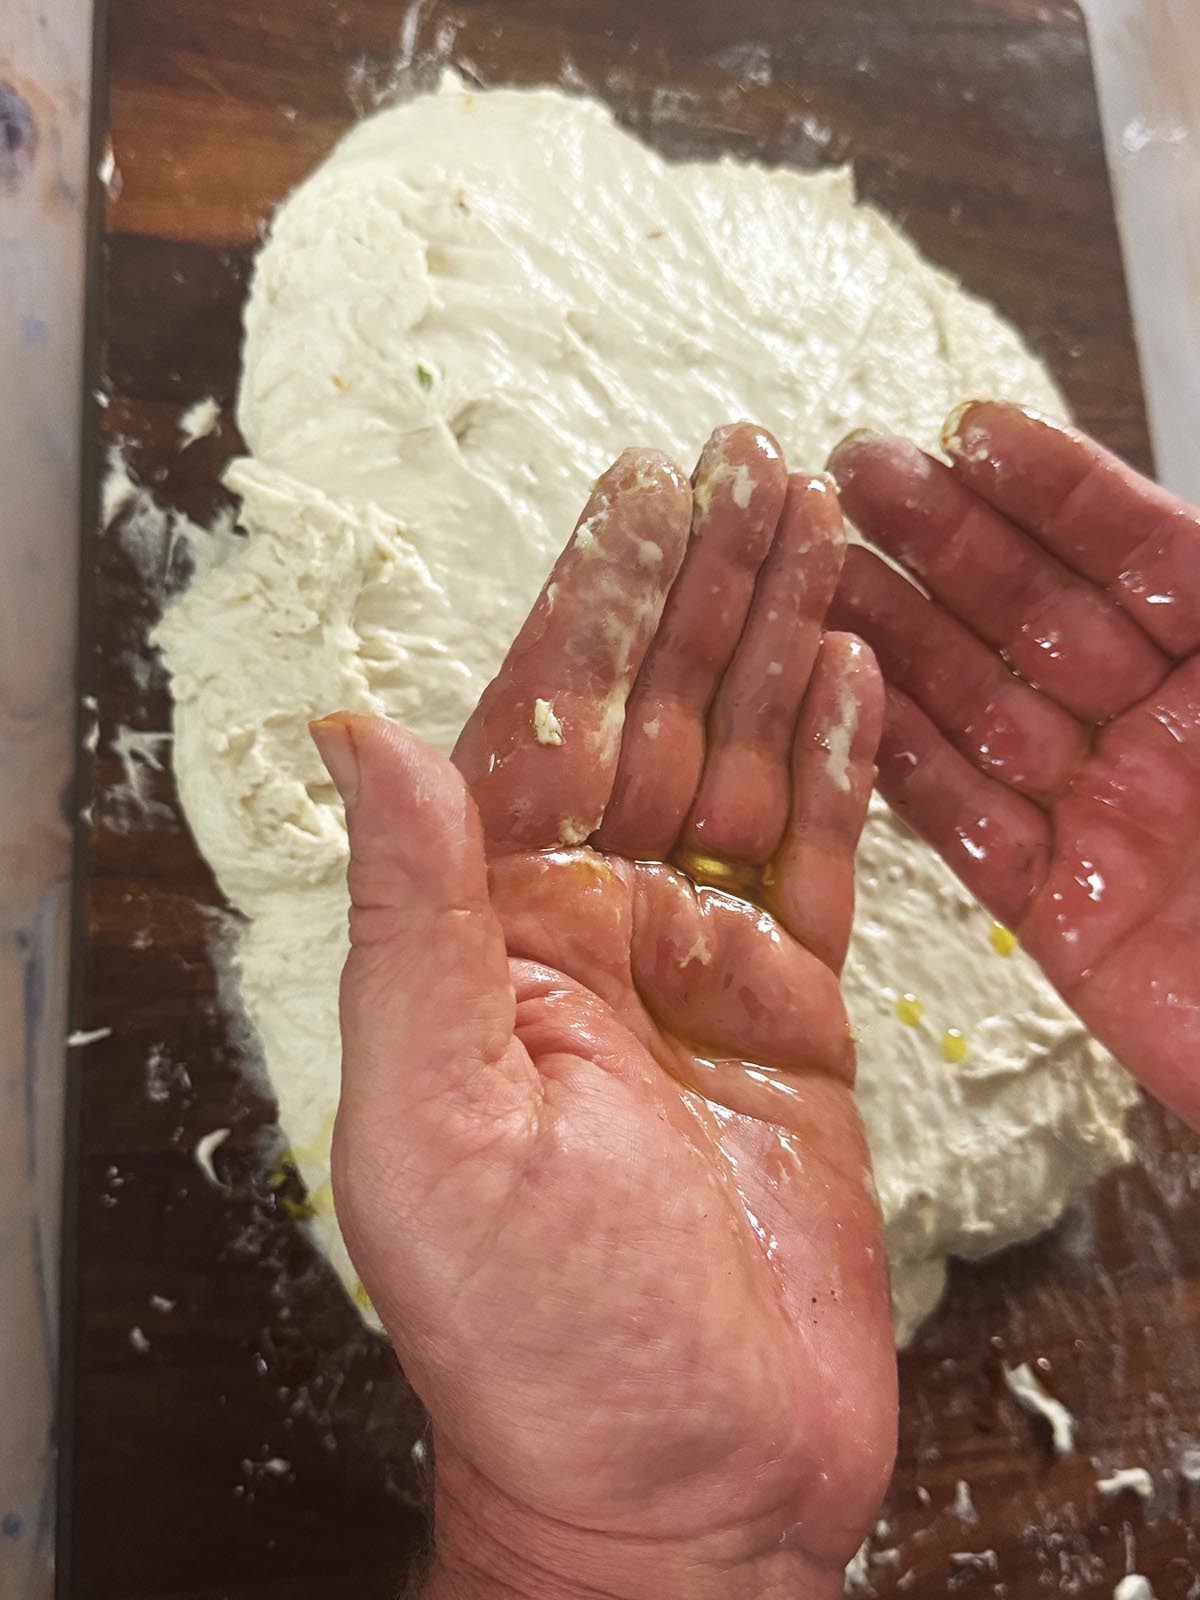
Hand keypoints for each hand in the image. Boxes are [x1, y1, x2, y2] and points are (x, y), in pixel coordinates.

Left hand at [311, 425, 894, 1599]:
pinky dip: (845, 764)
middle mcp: (592, 931)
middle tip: (756, 463)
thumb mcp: (441, 1116)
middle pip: (653, 717)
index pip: (542, 725)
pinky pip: (826, 863)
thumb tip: (362, 730)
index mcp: (495, 940)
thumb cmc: (535, 1336)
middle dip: (704, 586)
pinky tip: (856, 673)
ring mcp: (700, 967)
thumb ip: (415, 913)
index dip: (592, 601)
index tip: (639, 491)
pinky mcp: (797, 1018)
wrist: (677, 1482)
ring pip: (746, 764)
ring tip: (819, 527)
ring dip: (780, 642)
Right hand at [829, 402, 1199, 1131]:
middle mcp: (1167, 731)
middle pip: (1040, 617)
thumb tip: (1188, 533)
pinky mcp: (1061, 911)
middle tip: (856, 479)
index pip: (1138, 554)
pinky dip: (902, 767)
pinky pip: (966, 826)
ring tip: (819, 578)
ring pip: (983, 711)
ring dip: (898, 640)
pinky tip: (844, 705)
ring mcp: (1108, 818)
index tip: (971, 433)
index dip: (1057, 490)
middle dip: (948, 542)